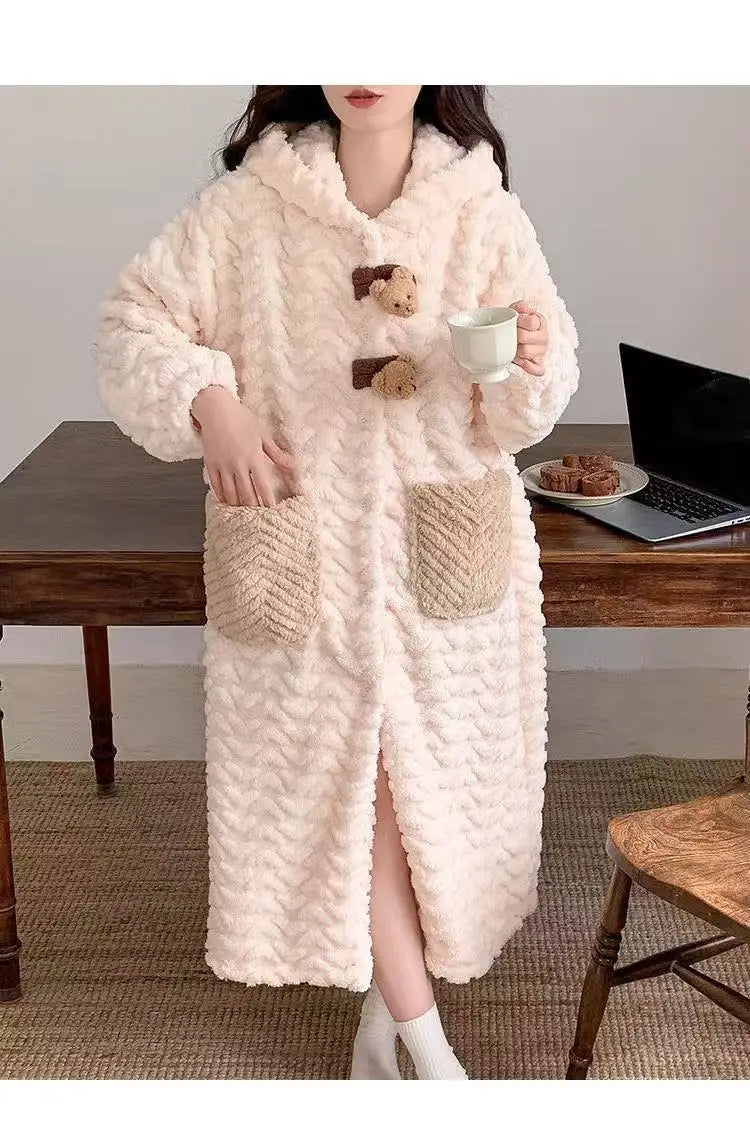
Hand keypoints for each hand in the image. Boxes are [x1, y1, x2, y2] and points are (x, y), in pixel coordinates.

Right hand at [190, 385, 294, 506]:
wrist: (215, 409)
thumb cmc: (242, 419)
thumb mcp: (262, 434)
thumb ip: (277, 454)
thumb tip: (293, 466)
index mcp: (254, 457)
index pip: (263, 486)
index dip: (268, 502)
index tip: (273, 513)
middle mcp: (238, 464)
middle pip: (247, 494)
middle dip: (254, 508)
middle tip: (259, 520)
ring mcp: (223, 466)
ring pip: (231, 493)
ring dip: (238, 506)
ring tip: (243, 516)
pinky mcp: (210, 464)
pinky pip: (216, 486)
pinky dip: (222, 497)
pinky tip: (227, 504)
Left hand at [511, 301, 547, 376]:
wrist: (516, 338)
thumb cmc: (517, 326)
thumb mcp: (516, 312)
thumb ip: (519, 307)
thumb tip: (522, 307)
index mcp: (541, 322)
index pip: (531, 322)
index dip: (519, 322)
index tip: (514, 322)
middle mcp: (544, 337)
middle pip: (524, 337)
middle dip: (513, 337)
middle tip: (509, 336)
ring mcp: (542, 352)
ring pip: (526, 352)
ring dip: (515, 351)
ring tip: (511, 348)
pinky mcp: (539, 365)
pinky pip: (537, 370)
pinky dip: (528, 367)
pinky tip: (520, 361)